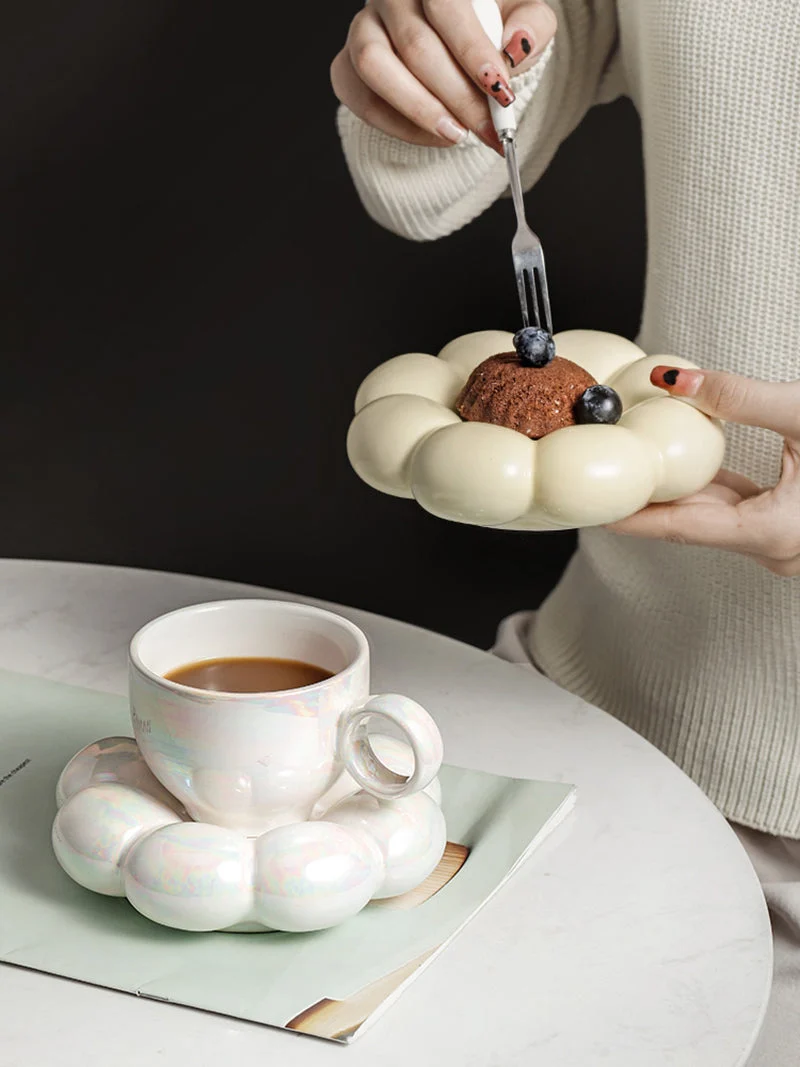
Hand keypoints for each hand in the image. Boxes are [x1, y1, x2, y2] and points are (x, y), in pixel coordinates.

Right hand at [330, 0, 555, 152]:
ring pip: (375, 66)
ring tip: (456, 135)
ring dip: (419, 109)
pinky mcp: (346, 65)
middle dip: (457, 96)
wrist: (458, 53)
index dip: (471, 50)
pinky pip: (360, 97)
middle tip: (487, 129)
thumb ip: (531, 25)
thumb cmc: (491, 30)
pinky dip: (398, 125)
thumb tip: (516, 45)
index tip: (498, 90)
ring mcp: (362, 28)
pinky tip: (434, 135)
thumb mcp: (522, 20)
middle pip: (415, 45)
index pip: (445, 5)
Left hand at [608, 367, 799, 575]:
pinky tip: (678, 470)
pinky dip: (709, 489)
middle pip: (692, 522)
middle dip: (647, 500)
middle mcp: (776, 548)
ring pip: (714, 516)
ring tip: (632, 470)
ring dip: (676, 493)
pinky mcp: (786, 526)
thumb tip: (673, 380)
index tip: (593, 508)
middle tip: (603, 478)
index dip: (633, 516)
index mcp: (775, 532)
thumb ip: (738, 397)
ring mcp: (782, 541)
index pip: (682, 526)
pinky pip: (736, 510)